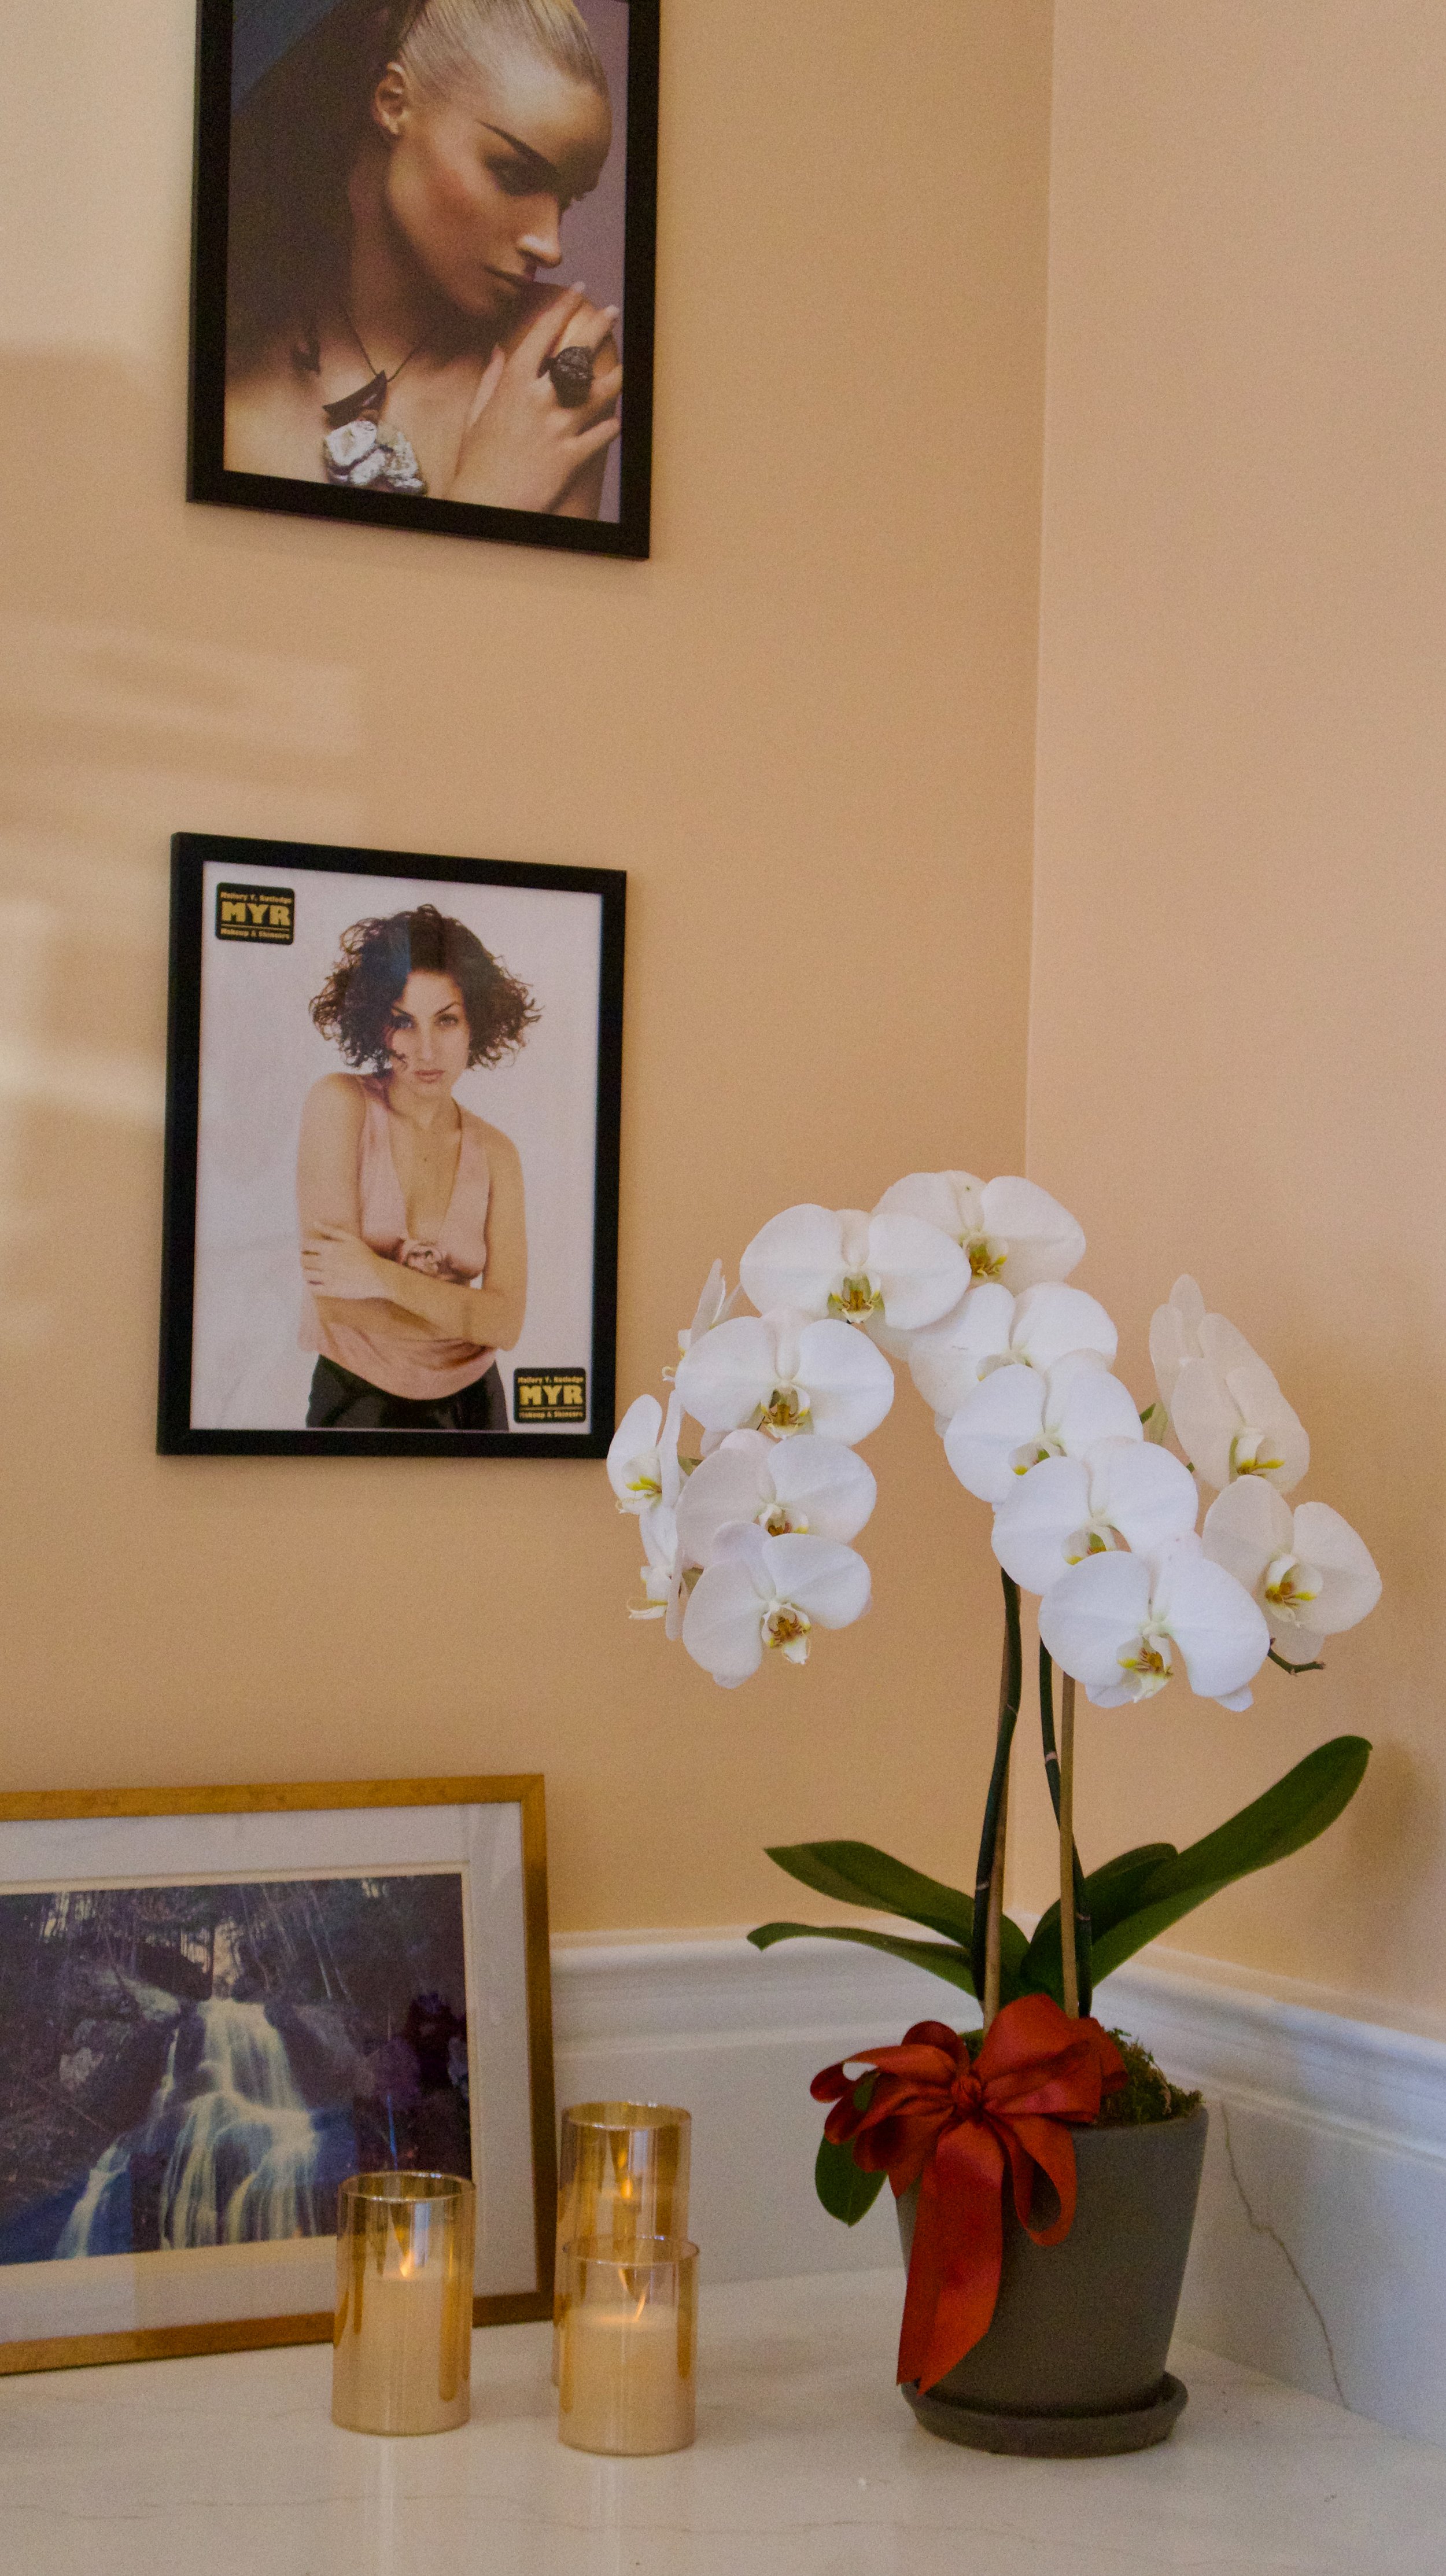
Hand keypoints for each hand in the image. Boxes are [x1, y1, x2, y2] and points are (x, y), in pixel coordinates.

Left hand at [301, 1226, 386, 1299]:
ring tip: (314, 1271)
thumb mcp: (350, 1238)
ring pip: (306, 1274)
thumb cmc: (365, 1256)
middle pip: (303, 1260)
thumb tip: (315, 1223)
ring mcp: (328, 1277)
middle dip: (304, 1259)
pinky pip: (312, 1289)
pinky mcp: (331, 1290)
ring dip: (307, 1272)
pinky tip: (317, 1282)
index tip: (309, 1249)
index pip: (306, 1245)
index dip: (304, 1246)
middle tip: (310, 1260)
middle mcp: (326, 1262)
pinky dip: (311, 1285)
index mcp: (330, 1247)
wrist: (378, 1276)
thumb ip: (331, 1230)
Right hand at [451, 289, 622, 512]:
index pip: (543, 334)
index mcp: (513, 385)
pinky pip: (603, 434)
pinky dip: (612, 425)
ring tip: (623, 368)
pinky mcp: (572, 458)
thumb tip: (500, 349)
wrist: (485, 503)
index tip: (579, 292)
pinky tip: (615, 419)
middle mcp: (539, 401)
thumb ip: (492, 377)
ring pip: (599, 394)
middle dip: (598, 328)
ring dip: (616, 378)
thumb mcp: (477, 413)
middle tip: (611, 313)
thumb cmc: (477, 460)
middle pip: (577, 354)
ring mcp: (558, 430)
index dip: (563, 308)